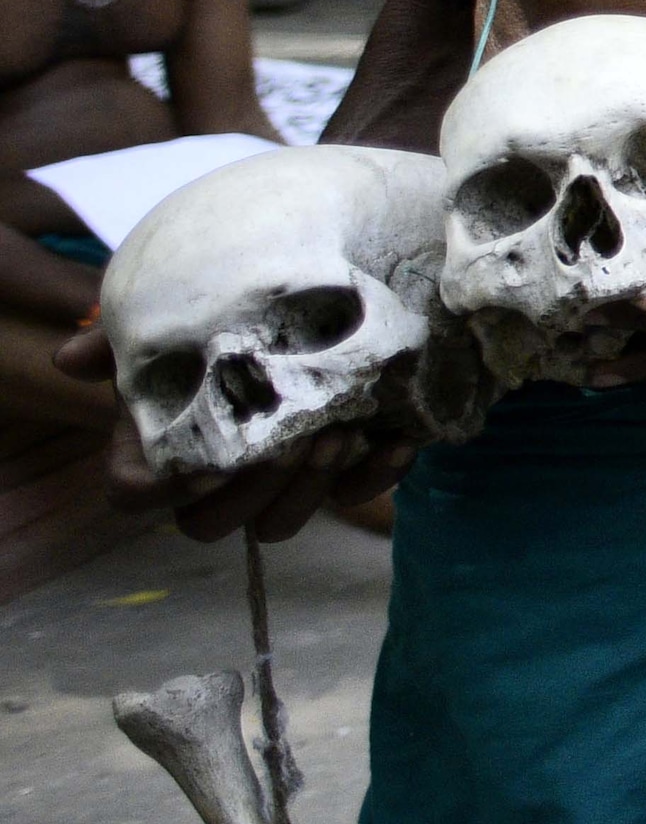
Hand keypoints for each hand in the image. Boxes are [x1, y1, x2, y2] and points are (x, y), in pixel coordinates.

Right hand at [75, 323, 416, 537]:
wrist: (313, 299)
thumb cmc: (227, 315)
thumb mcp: (174, 314)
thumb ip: (122, 336)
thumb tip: (70, 358)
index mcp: (165, 440)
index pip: (134, 492)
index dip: (159, 490)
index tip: (201, 461)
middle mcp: (217, 475)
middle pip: (210, 524)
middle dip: (252, 488)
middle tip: (291, 437)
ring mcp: (279, 480)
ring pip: (277, 524)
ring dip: (308, 488)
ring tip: (340, 431)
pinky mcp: (340, 472)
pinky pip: (356, 497)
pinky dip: (376, 477)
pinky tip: (397, 440)